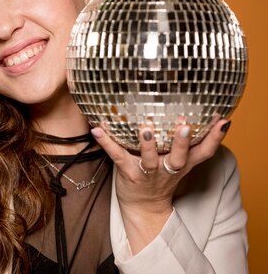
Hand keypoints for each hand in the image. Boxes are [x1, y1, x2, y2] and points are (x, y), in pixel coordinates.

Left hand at [91, 118, 231, 252]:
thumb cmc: (160, 177)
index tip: (222, 121)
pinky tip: (98, 129)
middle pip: (179, 157)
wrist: (143, 207)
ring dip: (148, 144)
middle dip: (182, 142)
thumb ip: (189, 143)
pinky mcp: (128, 173)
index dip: (215, 138)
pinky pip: (117, 156)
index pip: (204, 151)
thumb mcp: (181, 163)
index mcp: (182, 163)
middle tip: (184, 125)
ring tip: (145, 128)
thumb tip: (200, 114)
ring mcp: (147, 173)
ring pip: (149, 159)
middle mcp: (168, 168)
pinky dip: (107, 142)